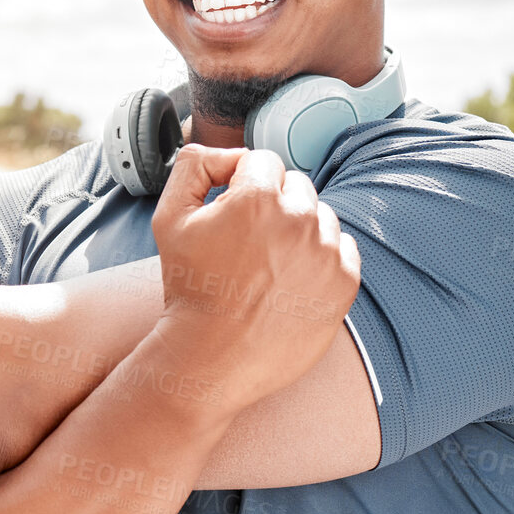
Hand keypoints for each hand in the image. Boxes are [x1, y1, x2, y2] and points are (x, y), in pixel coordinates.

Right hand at [148, 143, 360, 401]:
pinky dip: (320, 259)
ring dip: (298, 231)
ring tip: (267, 267)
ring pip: (320, 216)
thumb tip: (225, 154)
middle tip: (245, 245)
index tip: (228, 216)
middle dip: (272, 205)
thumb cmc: (189, 289)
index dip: (240, 185)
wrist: (212, 358)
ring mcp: (327, 251)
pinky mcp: (345, 281)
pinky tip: (289, 282)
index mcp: (258, 197)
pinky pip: (342, 249)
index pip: (262, 161)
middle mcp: (300, 219)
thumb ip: (193, 166)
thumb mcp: (169, 219)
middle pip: (295, 185)